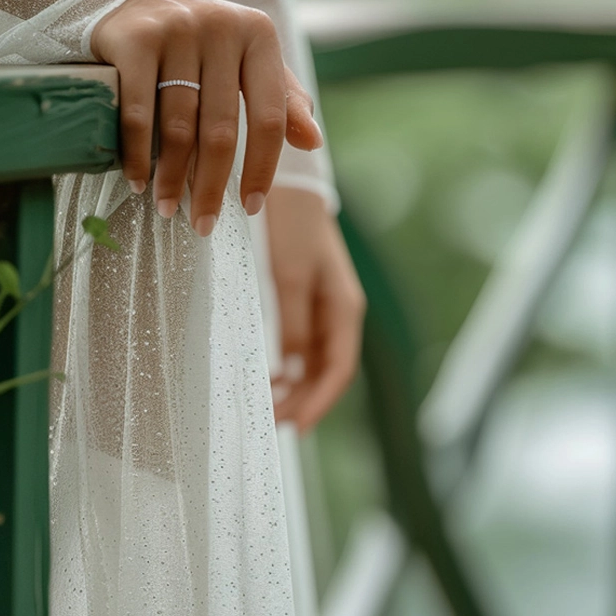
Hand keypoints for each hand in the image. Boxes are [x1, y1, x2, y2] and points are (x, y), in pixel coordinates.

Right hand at [90, 0, 322, 234]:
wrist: (128, 0)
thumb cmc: (201, 46)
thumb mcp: (250, 65)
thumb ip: (283, 101)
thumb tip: (313, 142)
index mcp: (258, 38)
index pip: (269, 118)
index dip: (262, 169)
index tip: (250, 208)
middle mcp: (221, 28)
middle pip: (221, 132)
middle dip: (211, 187)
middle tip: (203, 224)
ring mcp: (176, 31)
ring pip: (179, 128)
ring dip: (171, 179)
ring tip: (167, 208)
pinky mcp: (133, 38)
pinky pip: (139, 113)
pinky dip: (138, 154)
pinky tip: (138, 180)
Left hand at [266, 188, 365, 432]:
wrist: (289, 187)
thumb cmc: (293, 227)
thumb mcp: (291, 276)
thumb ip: (294, 323)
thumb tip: (294, 367)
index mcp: (344, 309)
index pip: (339, 370)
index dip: (319, 402)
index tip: (296, 428)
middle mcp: (338, 314)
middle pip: (328, 372)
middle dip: (305, 401)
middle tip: (274, 426)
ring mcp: (323, 309)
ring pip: (315, 363)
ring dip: (296, 388)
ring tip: (270, 410)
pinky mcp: (306, 302)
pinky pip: (302, 346)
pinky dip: (289, 367)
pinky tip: (271, 379)